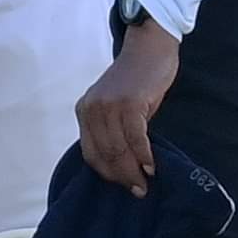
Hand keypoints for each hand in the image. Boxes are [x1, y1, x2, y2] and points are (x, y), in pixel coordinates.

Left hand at [76, 19, 179, 194]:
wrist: (149, 47)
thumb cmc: (136, 80)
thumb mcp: (115, 105)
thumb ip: (113, 130)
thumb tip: (122, 166)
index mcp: (84, 110)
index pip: (90, 153)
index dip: (107, 174)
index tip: (124, 185)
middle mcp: (92, 108)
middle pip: (104, 154)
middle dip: (122, 177)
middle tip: (139, 190)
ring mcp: (109, 105)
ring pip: (118, 149)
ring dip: (133, 171)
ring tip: (147, 182)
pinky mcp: (129, 102)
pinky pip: (136, 138)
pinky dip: (144, 156)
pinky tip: (152, 165)